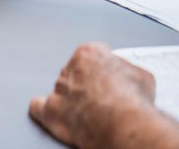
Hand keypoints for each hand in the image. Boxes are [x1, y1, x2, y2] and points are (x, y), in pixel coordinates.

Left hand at [29, 43, 155, 147]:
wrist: (124, 124)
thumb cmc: (133, 101)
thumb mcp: (141, 75)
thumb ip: (127, 70)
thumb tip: (129, 76)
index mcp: (90, 53)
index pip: (90, 55)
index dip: (100, 69)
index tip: (106, 77)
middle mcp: (70, 68)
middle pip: (73, 73)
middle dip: (84, 84)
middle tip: (99, 98)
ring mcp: (59, 90)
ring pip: (59, 91)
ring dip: (69, 99)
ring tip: (85, 112)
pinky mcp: (51, 112)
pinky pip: (38, 107)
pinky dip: (43, 111)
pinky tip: (51, 114)